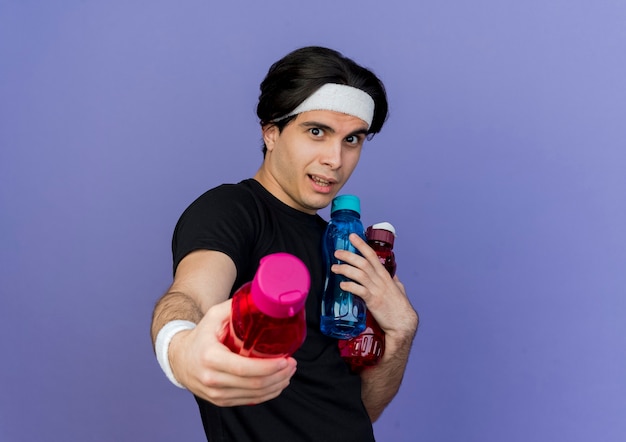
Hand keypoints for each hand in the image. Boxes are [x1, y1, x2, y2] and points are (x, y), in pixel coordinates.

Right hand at [168, 298, 297, 405]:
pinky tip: (277, 384)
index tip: (285, 360)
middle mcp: (212, 379)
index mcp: (211, 358)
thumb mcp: (213, 316)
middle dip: (279, 376)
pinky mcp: (221, 402)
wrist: (178, 358)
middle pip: (253, 384)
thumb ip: (235, 306)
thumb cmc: (200, 336)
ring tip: (288, 373)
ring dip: (276, 385)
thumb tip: (261, 297)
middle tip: (292, 364)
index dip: (269, 367)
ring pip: (254, 396)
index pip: (244, 369)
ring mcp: (216, 394)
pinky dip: (267, 394)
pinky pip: (249, 401)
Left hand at [332, 234, 418, 341]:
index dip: (361, 245)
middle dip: (348, 255)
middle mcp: (380, 280)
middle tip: (337, 252)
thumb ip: (393, 280)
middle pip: (363, 262)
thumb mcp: (399, 289)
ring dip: (345, 269)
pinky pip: (359, 290)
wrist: (403, 323)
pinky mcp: (372, 301)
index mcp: (385, 275)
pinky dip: (350, 286)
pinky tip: (342, 285)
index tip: (352, 237)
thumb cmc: (400, 307)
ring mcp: (376, 290)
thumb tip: (392, 275)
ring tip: (334, 268)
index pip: (372, 255)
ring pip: (359, 274)